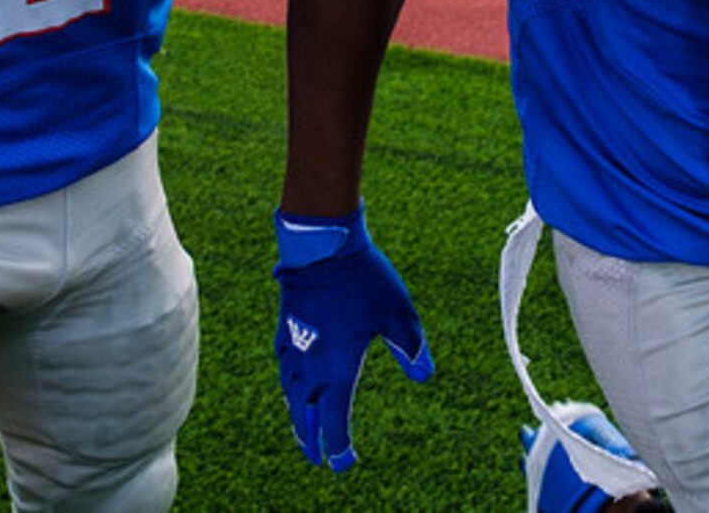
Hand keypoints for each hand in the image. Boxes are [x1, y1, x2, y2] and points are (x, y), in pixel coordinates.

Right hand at [274, 206, 434, 469]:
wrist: (324, 246)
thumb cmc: (365, 280)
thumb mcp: (399, 314)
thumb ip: (411, 348)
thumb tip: (423, 374)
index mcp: (337, 371)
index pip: (334, 423)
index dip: (338, 447)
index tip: (343, 462)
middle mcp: (311, 366)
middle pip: (305, 415)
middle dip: (311, 439)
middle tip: (315, 455)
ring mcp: (294, 346)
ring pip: (291, 392)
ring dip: (296, 414)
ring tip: (301, 425)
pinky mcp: (285, 325)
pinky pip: (284, 366)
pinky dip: (289, 383)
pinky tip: (291, 380)